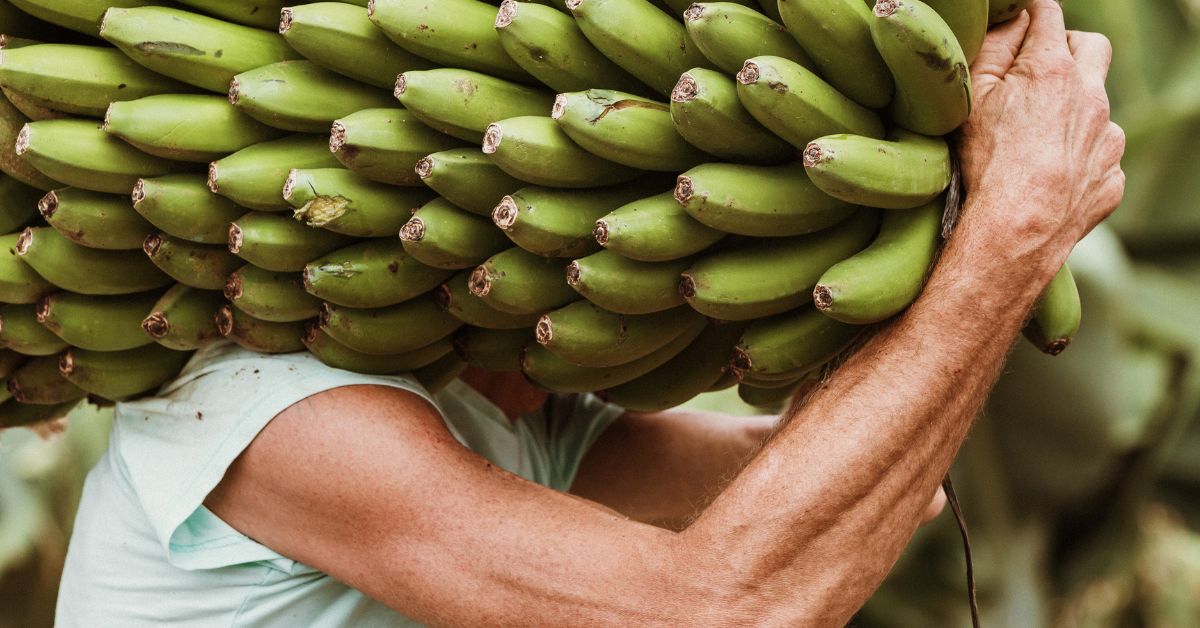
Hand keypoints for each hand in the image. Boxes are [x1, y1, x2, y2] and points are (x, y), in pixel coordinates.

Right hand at [956, 1, 1124, 267]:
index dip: (1031, 14)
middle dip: (1068, 48)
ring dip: (1073, 110)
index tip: (1019, 22)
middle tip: (1038, 70)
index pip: (1048, 15)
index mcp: (1053, 70)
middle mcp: (1090, 96)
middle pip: (1092, 47)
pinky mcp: (1111, 175)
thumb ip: (993, 49)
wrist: (1017, 230)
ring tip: (1036, 139)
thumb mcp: (972, 99)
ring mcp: (1107, 138)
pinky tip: (1049, 176)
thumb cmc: (986, 163)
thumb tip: (1013, 22)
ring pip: (1097, 105)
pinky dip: (1079, 158)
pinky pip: (1100, 155)